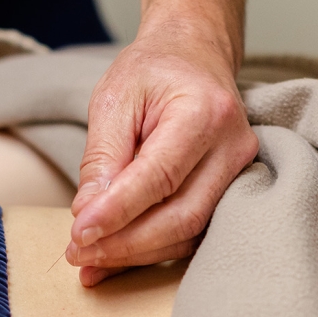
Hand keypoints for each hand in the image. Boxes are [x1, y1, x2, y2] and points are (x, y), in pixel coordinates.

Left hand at [65, 19, 257, 285]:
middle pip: (182, 215)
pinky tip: (112, 261)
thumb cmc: (152, 71)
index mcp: (205, 113)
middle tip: (76, 253)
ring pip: (189, 232)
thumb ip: (102, 156)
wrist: (193, 55)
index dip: (118, 211)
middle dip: (125, 244)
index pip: (160, 176)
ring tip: (87, 261)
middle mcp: (233, 146)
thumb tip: (88, 214)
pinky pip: (191, 232)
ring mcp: (241, 172)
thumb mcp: (113, 98)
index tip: (79, 234)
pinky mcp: (231, 192)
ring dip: (135, 254)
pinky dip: (149, 251)